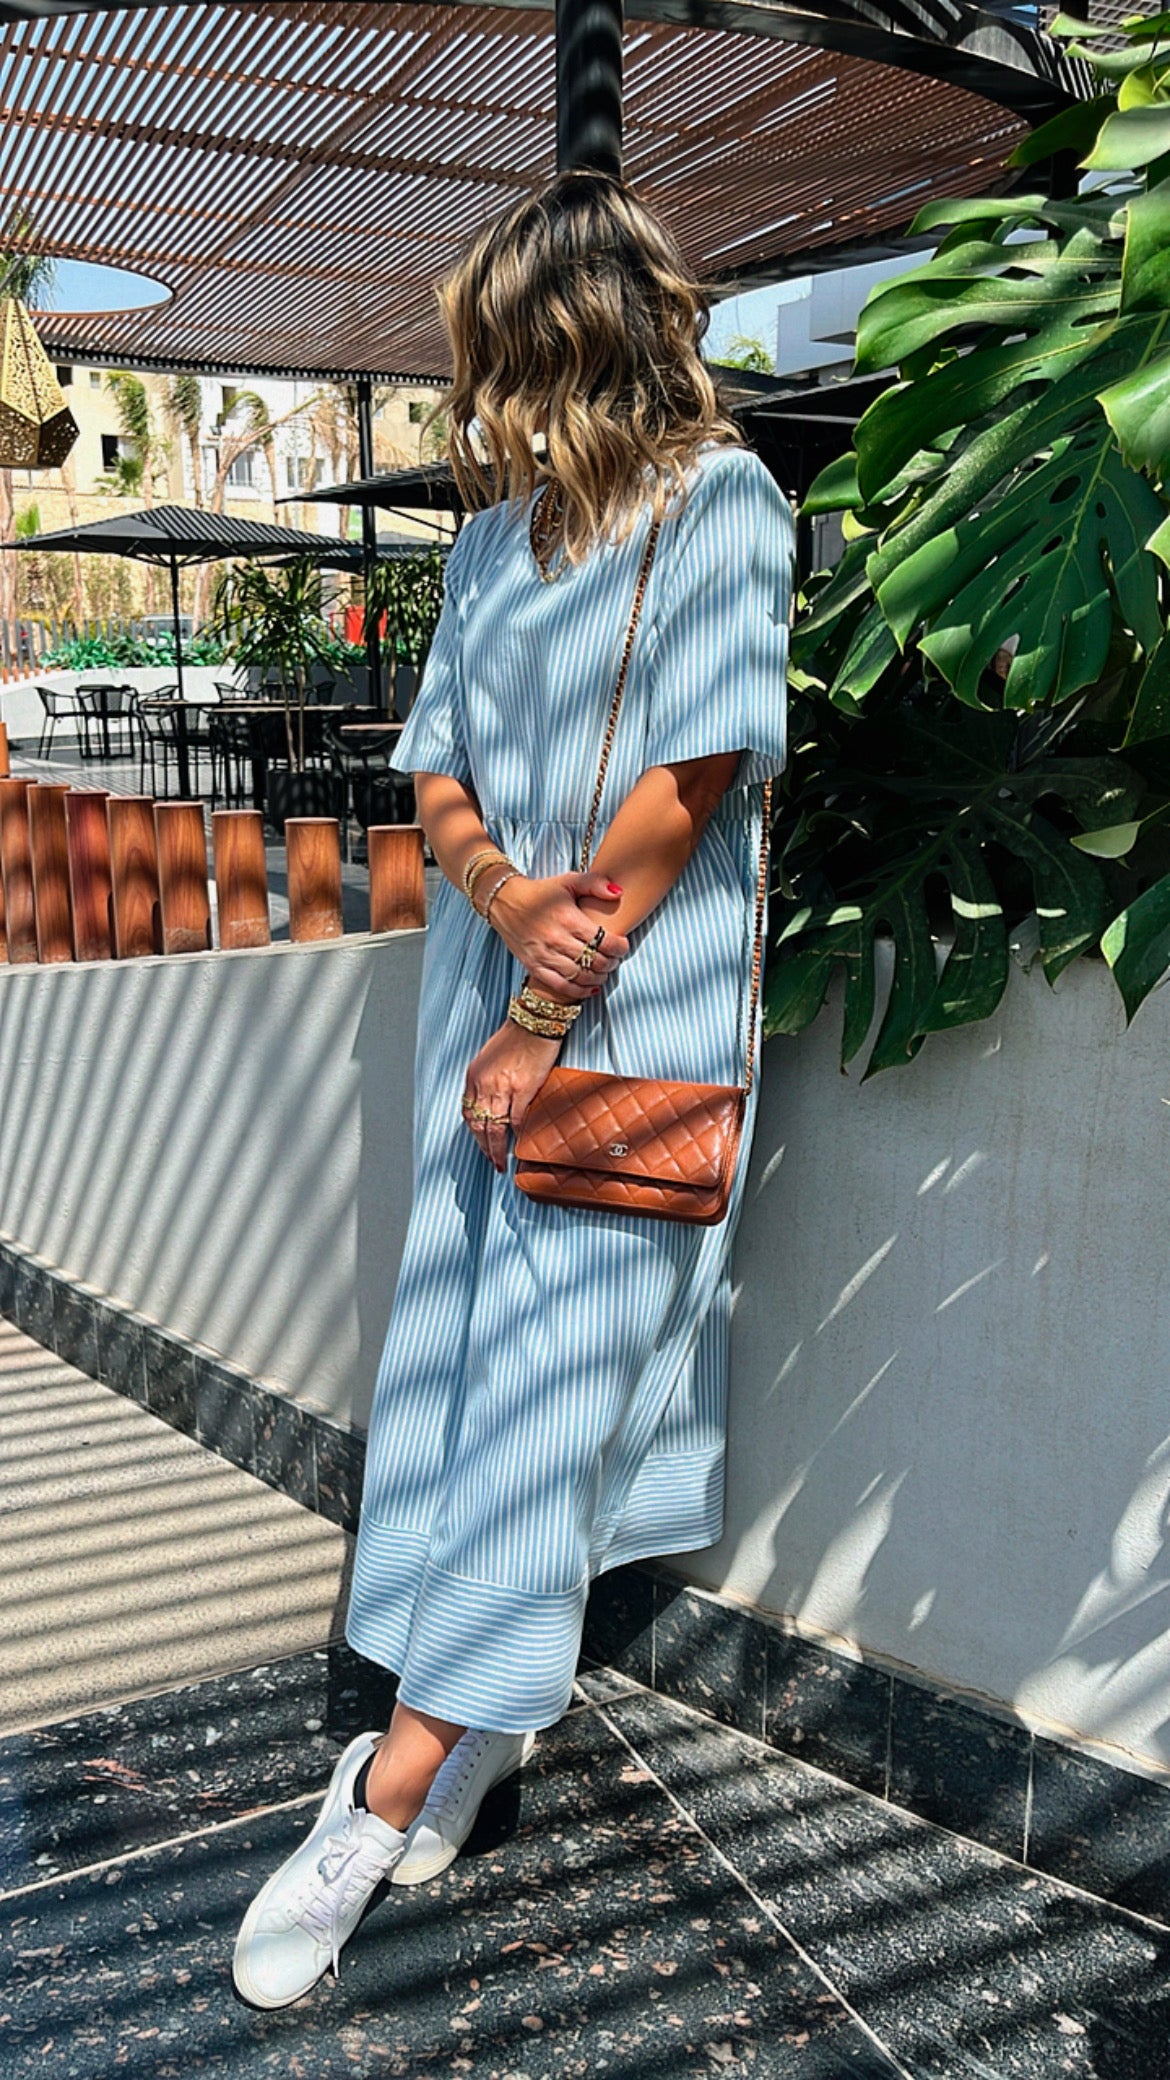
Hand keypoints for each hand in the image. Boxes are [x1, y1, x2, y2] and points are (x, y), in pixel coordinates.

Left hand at [461, 1020, 561, 1171]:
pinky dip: (517, 1133)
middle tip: (491, 1162)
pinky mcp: (522, 1090)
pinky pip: (517, 1119)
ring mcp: (502, 1089)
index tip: (479, 1143)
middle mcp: (483, 1084)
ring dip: (496, 1149)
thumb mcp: (490, 1058)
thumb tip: (492, 1101)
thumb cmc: (516, 1036)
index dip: (473, 1132)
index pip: (467, 1112)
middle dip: (483, 1147)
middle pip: (478, 1125)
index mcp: (474, 1076)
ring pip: (494, 1128)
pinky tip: (520, 1142)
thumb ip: (487, 1080)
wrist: (534, 1022)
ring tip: (501, 1162)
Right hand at [486, 872, 628, 1000]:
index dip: (620, 948)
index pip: (605, 941)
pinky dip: (579, 991)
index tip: (622, 945)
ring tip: (603, 972)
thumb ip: (595, 883)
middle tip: (614, 959)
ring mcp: (545, 956)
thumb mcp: (568, 881)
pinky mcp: (534, 967)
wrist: (505, 902)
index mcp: (569, 919)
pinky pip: (561, 987)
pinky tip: (589, 988)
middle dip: (611, 963)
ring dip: (598, 978)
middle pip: (596, 961)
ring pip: (581, 977)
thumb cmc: (541, 892)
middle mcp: (557, 939)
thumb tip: (619, 892)